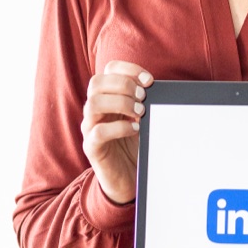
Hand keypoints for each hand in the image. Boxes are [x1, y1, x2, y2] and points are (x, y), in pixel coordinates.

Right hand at [81, 59, 152, 205]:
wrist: (127, 177)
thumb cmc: (135, 144)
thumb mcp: (141, 117)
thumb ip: (143, 101)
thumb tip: (157, 88)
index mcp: (106, 97)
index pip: (108, 70)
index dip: (128, 69)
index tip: (149, 80)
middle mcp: (94, 110)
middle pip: (96, 83)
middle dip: (123, 85)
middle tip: (143, 97)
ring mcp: (89, 128)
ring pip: (94, 104)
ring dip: (120, 103)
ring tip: (139, 112)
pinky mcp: (91, 147)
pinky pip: (98, 132)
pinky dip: (119, 127)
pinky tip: (135, 129)